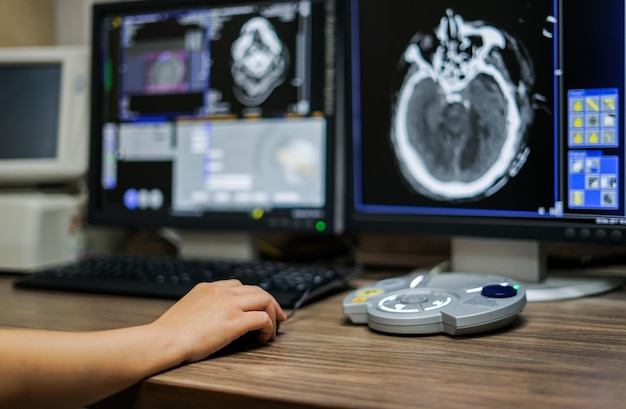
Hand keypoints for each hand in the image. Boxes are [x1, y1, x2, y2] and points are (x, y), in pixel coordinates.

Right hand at [151, 280, 286, 362]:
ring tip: (273, 329)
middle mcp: (221, 291)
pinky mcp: (235, 321)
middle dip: (271, 303)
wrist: (164, 340)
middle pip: (257, 290)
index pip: (239, 285)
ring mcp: (230, 304)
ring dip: (273, 314)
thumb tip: (211, 319)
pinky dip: (269, 328)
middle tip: (278, 317)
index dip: (253, 296)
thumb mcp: (186, 309)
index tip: (258, 306)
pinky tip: (264, 338)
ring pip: (264, 299)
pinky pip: (263, 318)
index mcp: (208, 288)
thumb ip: (202, 307)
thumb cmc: (169, 333)